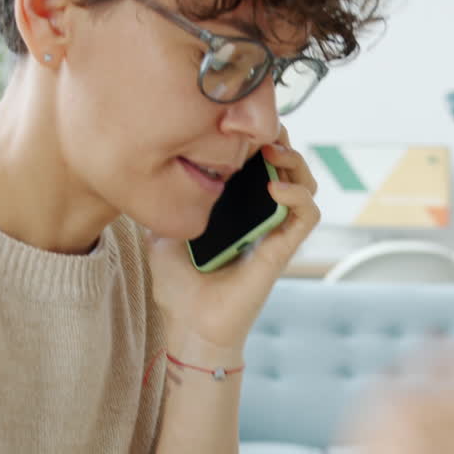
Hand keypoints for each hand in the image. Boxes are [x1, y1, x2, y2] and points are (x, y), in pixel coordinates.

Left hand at [146, 126, 319, 355]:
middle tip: (263, 132)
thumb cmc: (178, 291)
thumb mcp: (160, 236)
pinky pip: (307, 215)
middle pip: (288, 167)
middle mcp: (260, 219)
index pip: (260, 166)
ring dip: (296, 162)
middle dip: (281, 142)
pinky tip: (273, 189)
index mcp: (236, 212)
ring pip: (306, 186)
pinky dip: (297, 196)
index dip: (258, 140)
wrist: (189, 327)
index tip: (240, 125)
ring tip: (272, 152)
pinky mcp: (283, 250)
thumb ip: (163, 207)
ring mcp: (274, 233)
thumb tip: (146, 180)